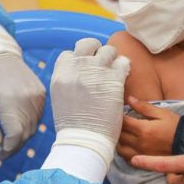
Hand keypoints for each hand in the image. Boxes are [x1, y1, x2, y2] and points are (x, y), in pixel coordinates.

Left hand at [0, 53, 45, 158]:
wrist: (1, 56)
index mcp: (9, 102)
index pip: (15, 135)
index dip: (8, 149)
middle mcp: (27, 100)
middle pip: (25, 134)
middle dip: (13, 147)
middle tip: (2, 154)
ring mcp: (37, 97)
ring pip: (33, 128)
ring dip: (21, 138)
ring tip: (8, 141)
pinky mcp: (42, 94)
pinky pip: (37, 118)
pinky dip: (28, 125)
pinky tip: (17, 125)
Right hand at [50, 38, 130, 163]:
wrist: (85, 139)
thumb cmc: (72, 124)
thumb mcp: (60, 96)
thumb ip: (67, 79)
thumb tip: (76, 70)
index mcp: (62, 72)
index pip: (70, 53)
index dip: (79, 60)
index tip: (84, 70)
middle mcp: (78, 67)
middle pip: (88, 44)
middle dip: (95, 51)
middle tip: (100, 64)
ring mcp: (97, 71)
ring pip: (108, 50)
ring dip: (112, 59)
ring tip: (112, 72)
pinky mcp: (114, 79)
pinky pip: (123, 62)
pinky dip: (124, 67)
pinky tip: (122, 77)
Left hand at [117, 96, 179, 161]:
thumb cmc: (175, 125)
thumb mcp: (161, 113)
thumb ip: (144, 107)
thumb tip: (129, 99)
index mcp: (143, 129)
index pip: (123, 122)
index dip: (118, 116)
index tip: (117, 112)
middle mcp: (139, 143)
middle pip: (119, 135)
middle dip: (117, 128)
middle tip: (117, 122)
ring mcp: (141, 154)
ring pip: (121, 149)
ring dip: (118, 141)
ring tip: (121, 134)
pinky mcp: (144, 161)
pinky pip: (127, 158)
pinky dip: (124, 152)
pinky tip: (126, 146)